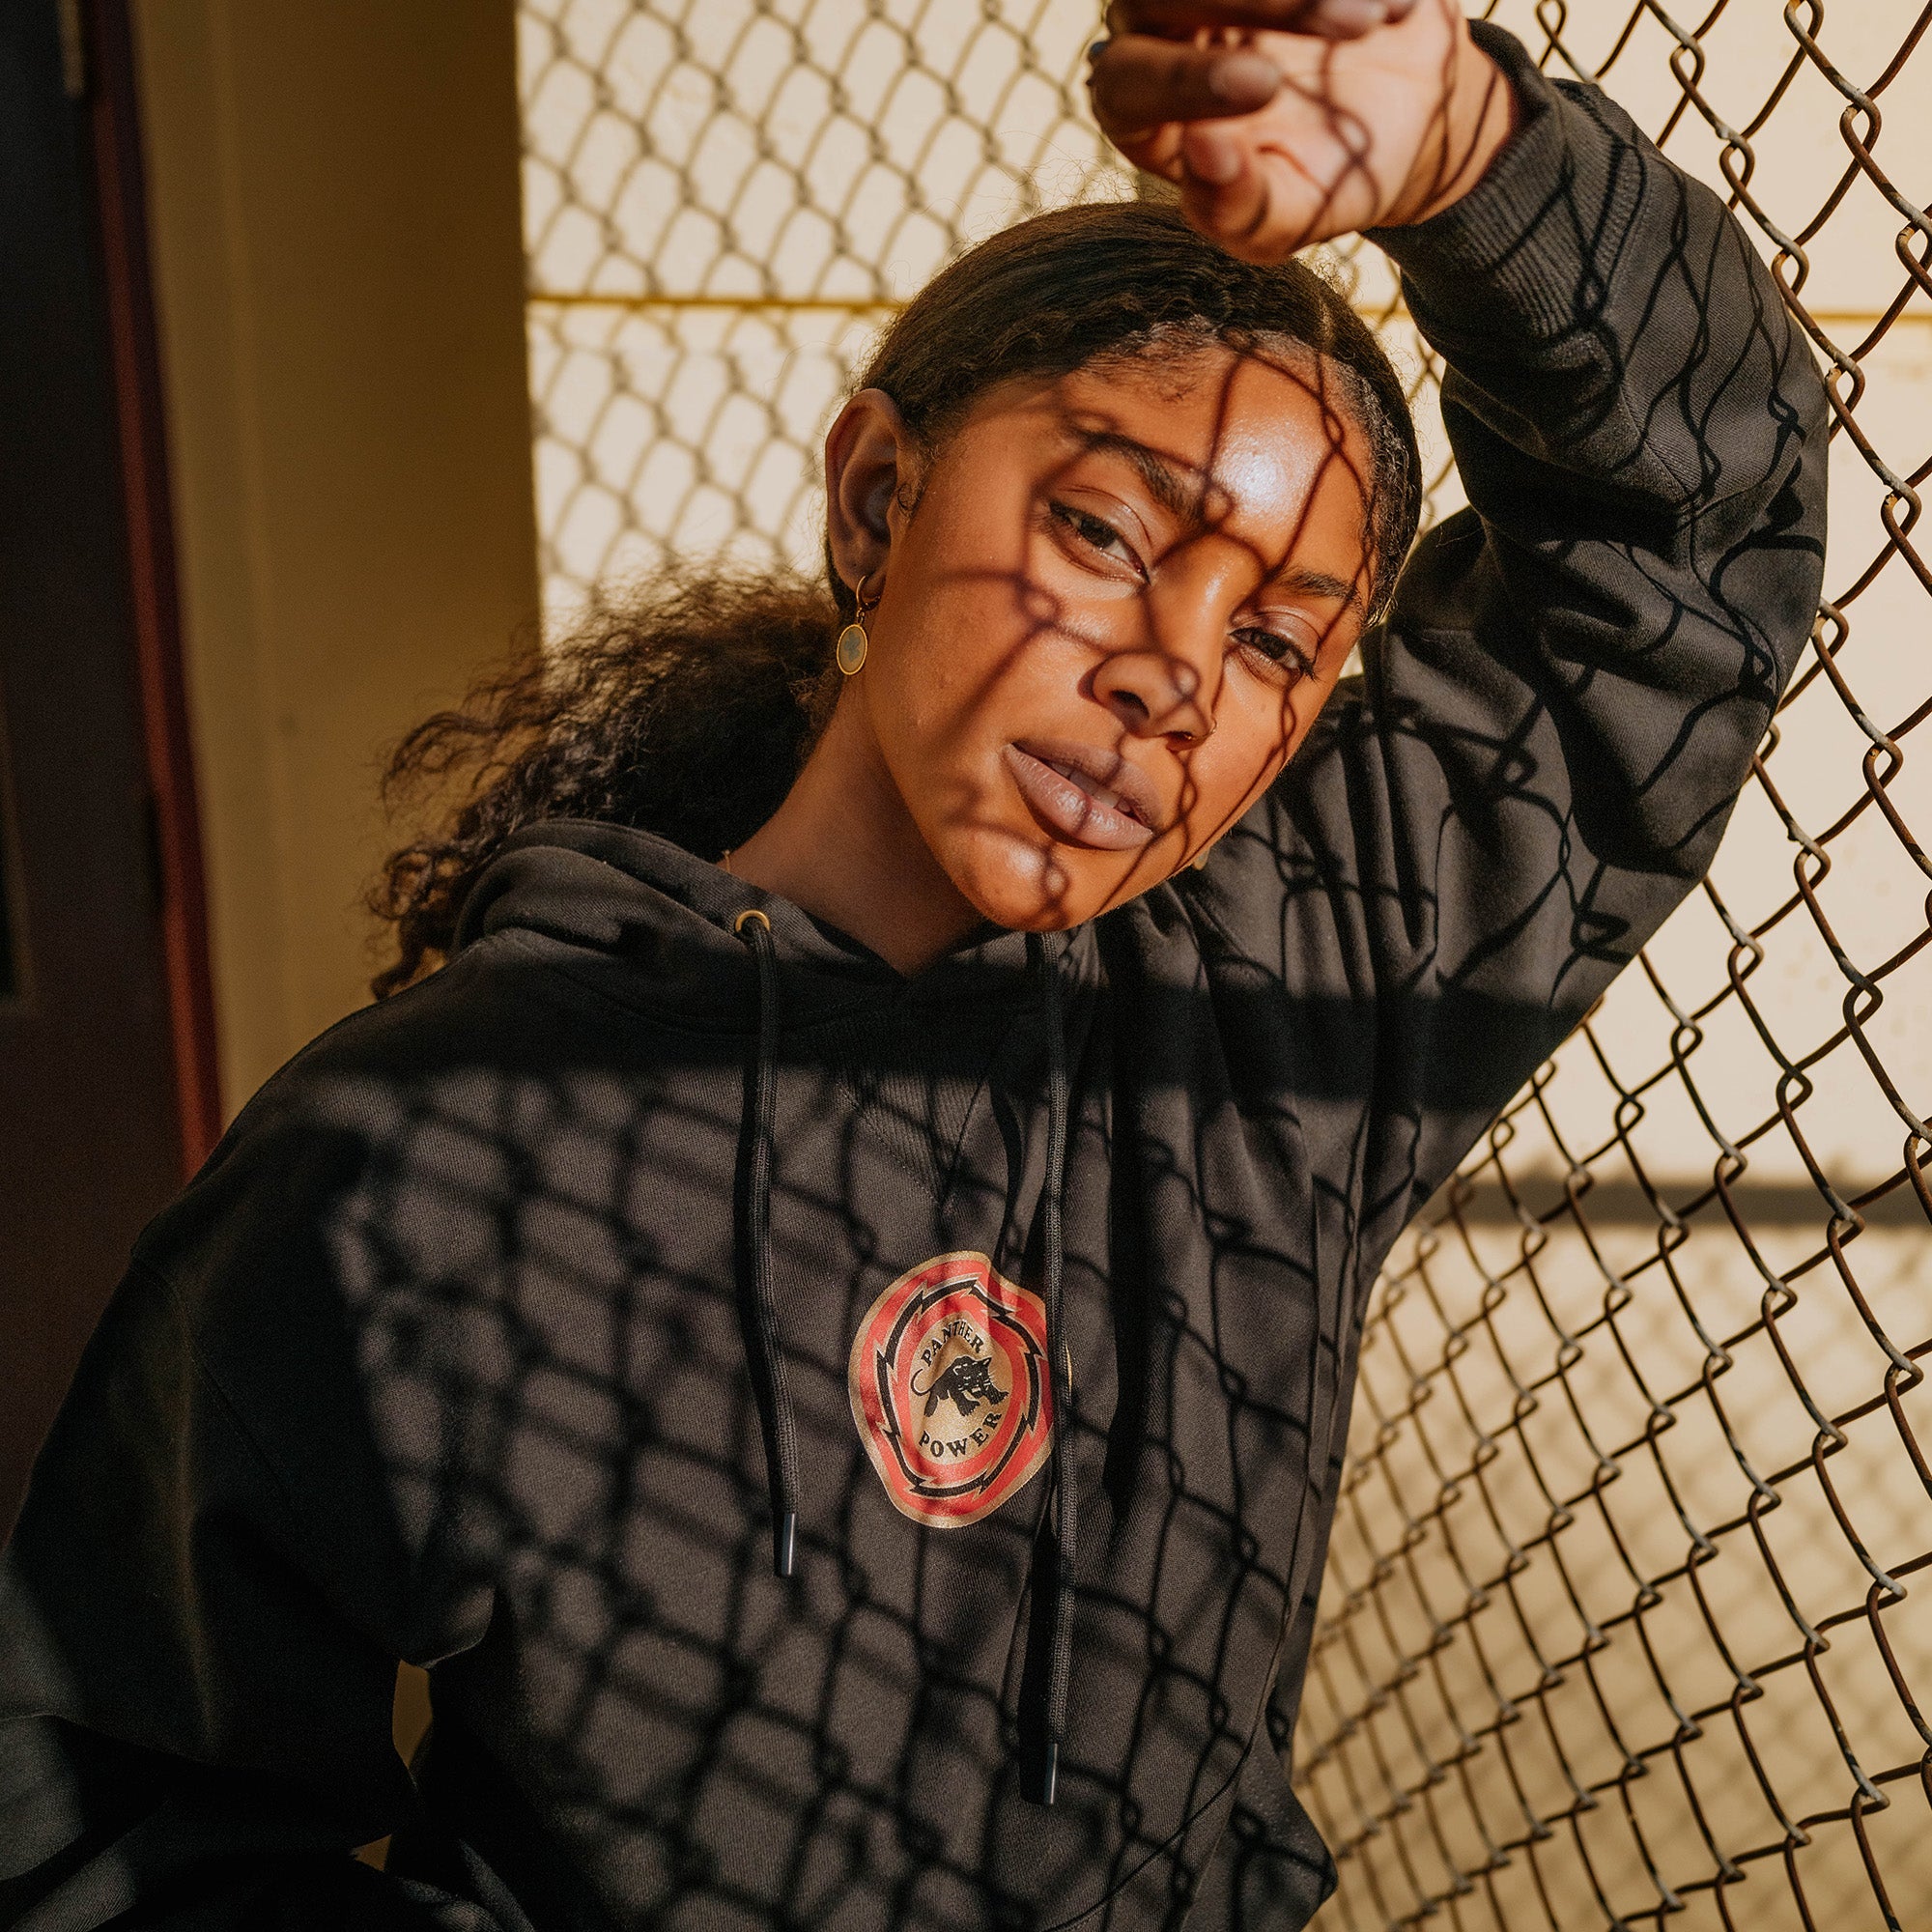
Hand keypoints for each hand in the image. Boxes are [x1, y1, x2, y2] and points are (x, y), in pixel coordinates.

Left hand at [1089, 0, 1517, 262]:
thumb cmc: (1331, 175)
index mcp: (1143, 113)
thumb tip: (1201, 155)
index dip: (1182, 82)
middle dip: (1253, 8)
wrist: (1410, 114)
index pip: (1125, 85)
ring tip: (1372, 24)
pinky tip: (1395, 10)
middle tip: (1339, 30)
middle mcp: (1156, 30)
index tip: (1265, 85)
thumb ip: (1242, 207)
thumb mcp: (1295, 213)